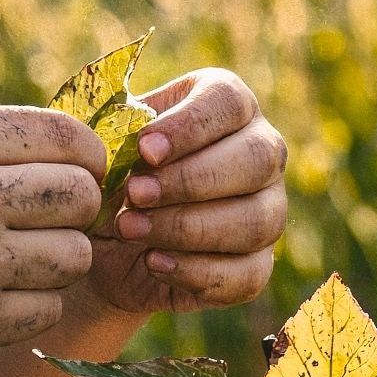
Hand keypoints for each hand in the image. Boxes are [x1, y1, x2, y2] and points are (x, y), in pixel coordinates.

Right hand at [0, 106, 105, 374]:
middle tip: (48, 221)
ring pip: (76, 257)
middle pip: (84, 196)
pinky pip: (49, 309)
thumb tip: (80, 152)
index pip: (69, 136)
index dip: (89, 156)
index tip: (81, 171)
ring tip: (18, 260)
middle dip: (77, 210)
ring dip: (57, 261)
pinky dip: (33, 306)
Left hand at [87, 67, 287, 317]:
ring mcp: (269, 211)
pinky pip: (246, 273)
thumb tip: (136, 140)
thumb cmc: (114, 174)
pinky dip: (196, 271)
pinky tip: (154, 262)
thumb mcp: (107, 145)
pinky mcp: (258, 265)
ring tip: (131, 229)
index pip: (229, 103)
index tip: (144, 150)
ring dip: (187, 227)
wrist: (109, 241)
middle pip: (256, 158)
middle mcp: (262, 153)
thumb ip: (116, 131)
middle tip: (135, 194)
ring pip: (255, 220)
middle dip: (190, 180)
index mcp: (229, 107)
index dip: (189, 126)